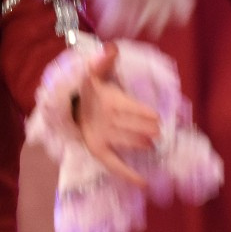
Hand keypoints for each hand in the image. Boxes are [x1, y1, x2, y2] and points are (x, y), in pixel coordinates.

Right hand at [74, 46, 162, 186]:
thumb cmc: (91, 90)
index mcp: (108, 101)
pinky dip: (128, 175)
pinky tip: (144, 183)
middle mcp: (105, 120)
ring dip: (140, 144)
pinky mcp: (98, 150)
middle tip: (159, 132)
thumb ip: (103, 61)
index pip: (129, 108)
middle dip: (147, 129)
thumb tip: (111, 48)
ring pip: (126, 142)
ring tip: (153, 146)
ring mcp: (102, 137)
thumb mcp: (94, 73)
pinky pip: (114, 165)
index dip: (144, 113)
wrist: (70, 109)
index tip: (157, 117)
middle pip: (131, 126)